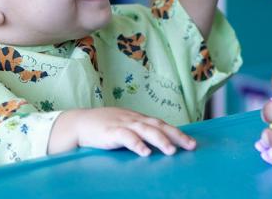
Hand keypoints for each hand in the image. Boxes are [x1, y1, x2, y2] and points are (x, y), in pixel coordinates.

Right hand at [49, 108, 197, 156]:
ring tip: (171, 151)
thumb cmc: (104, 127)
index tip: (192, 143)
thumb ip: (140, 133)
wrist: (79, 123)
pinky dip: (137, 144)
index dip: (178, 133)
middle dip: (176, 136)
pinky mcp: (111, 132)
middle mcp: (135, 120)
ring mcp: (124, 125)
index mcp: (139, 119)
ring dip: (160, 140)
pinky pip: (126, 137)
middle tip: (190, 146)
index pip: (163, 125)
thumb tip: (158, 143)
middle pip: (160, 126)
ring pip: (146, 131)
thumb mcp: (125, 127)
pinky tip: (145, 152)